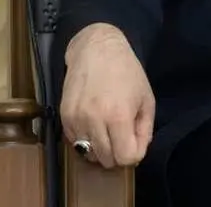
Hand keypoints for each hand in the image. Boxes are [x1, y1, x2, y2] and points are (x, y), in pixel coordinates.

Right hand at [59, 23, 155, 168]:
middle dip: (118, 154)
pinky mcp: (63, 118)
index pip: (125, 157)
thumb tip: (138, 153)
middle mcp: (94, 120)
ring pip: (88, 154)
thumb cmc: (128, 72)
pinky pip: (75, 143)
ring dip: (101, 149)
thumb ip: (145, 129)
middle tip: (123, 137)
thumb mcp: (147, 99)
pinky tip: (95, 124)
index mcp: (119, 115)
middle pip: (106, 160)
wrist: (97, 51)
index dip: (134, 154)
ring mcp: (76, 120)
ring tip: (109, 130)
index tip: (136, 142)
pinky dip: (86, 140)